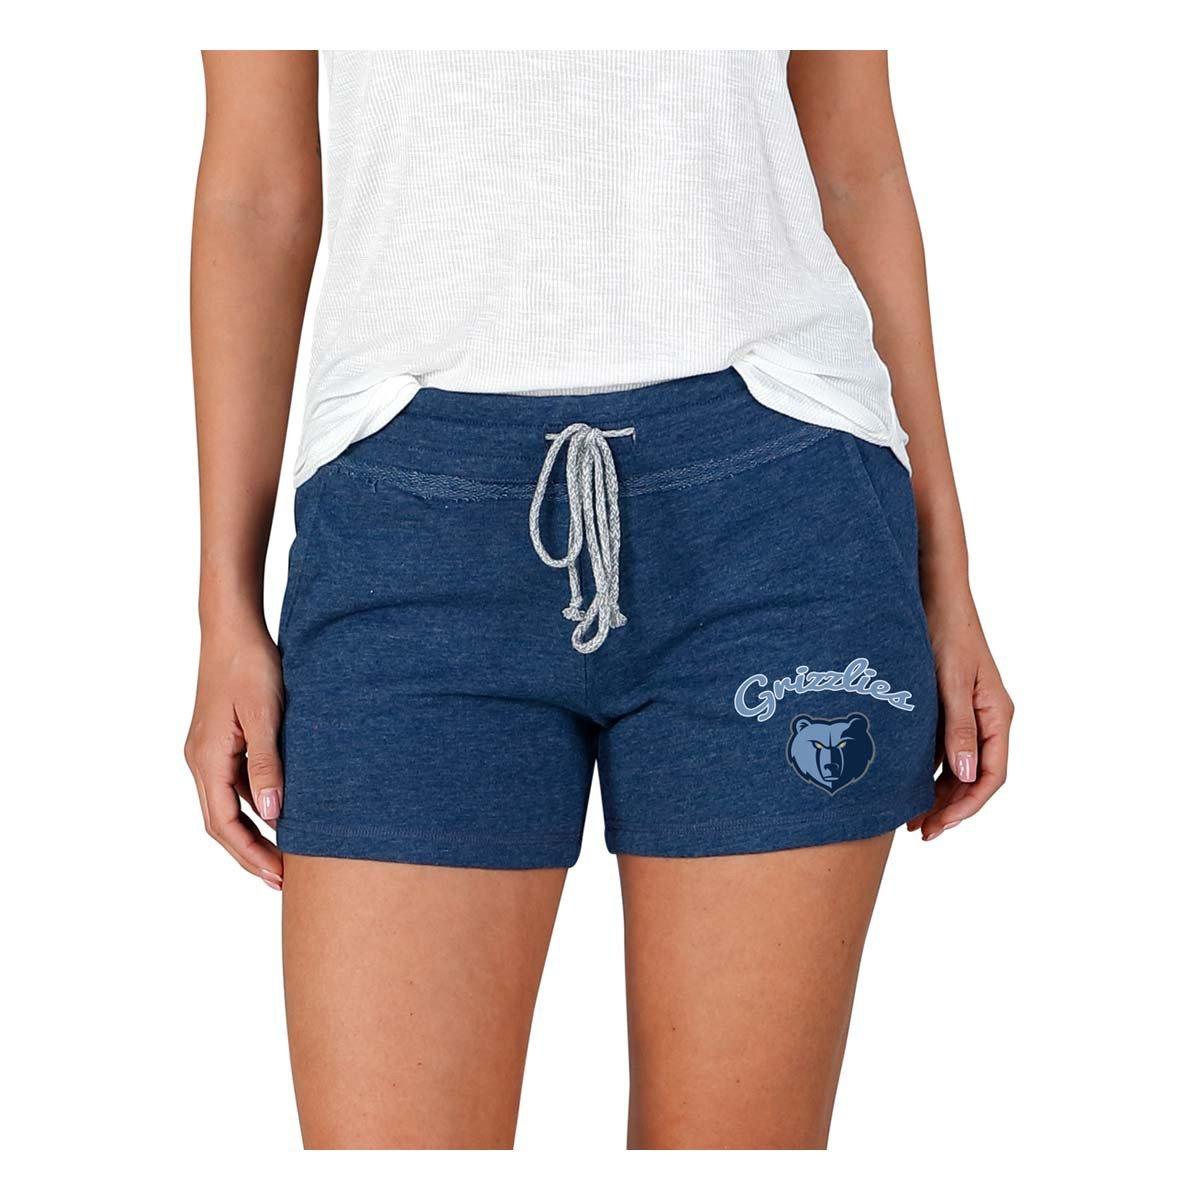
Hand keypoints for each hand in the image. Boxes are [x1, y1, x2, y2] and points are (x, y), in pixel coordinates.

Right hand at [184, 623, 284, 887]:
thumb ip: (268, 763)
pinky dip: (255, 807)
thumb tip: (274, 812)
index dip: (251, 855)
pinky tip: (281, 813)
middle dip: (251, 854)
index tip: (279, 878)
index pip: (224, 825)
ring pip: (228, 806)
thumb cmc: (250, 665)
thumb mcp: (265, 713)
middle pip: (223, 823)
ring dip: (254, 833)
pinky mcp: (221, 741)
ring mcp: (209, 752)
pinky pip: (234, 786)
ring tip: (287, 856)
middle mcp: (202, 761)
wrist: (233, 628)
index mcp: (207, 759)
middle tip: (285, 880)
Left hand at [910, 591, 1013, 840]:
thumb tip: (966, 776)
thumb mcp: (951, 682)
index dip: (968, 806)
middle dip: (950, 808)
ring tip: (911, 818)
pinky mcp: (950, 707)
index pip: (992, 775)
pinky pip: (946, 749)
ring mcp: (970, 713)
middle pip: (975, 777)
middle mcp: (988, 718)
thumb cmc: (945, 633)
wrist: (935, 597)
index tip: (941, 825)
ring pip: (959, 767)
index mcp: (997, 714)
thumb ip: (958, 728)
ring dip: (938, 794)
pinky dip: (930, 770)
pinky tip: (908, 785)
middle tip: (920, 831)